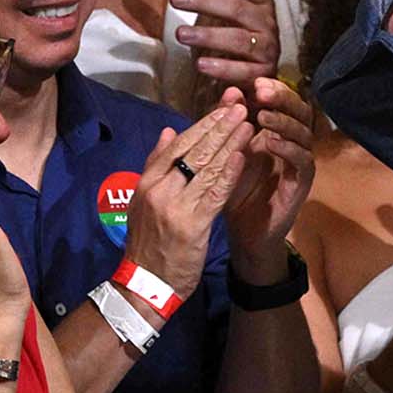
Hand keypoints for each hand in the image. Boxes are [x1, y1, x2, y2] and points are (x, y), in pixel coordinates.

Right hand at [119, 99, 252, 302]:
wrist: (143, 285)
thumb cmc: (148, 243)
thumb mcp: (144, 201)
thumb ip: (156, 165)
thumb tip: (169, 131)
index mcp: (146, 183)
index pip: (177, 146)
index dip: (202, 125)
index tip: (222, 108)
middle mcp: (159, 191)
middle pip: (194, 152)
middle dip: (220, 127)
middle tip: (241, 107)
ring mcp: (175, 207)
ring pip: (207, 169)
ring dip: (231, 144)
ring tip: (249, 124)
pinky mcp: (192, 225)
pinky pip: (215, 194)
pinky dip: (230, 174)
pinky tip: (243, 156)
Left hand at [172, 0, 280, 106]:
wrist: (253, 74)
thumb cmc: (234, 30)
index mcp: (258, 0)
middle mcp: (266, 22)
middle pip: (238, 8)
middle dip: (206, 2)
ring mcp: (267, 48)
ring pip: (240, 40)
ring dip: (210, 36)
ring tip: (181, 34)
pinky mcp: (261, 74)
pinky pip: (244, 71)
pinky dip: (223, 68)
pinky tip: (201, 64)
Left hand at [225, 79, 316, 279]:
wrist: (244, 231)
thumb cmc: (235, 190)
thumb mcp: (227, 152)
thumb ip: (228, 124)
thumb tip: (230, 91)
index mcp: (277, 131)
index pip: (283, 102)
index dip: (273, 89)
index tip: (254, 81)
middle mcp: (293, 143)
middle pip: (300, 111)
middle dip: (282, 98)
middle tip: (262, 91)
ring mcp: (300, 162)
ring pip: (303, 133)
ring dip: (284, 122)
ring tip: (263, 116)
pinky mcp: (302, 183)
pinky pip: (302, 160)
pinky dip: (287, 148)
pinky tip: (270, 142)